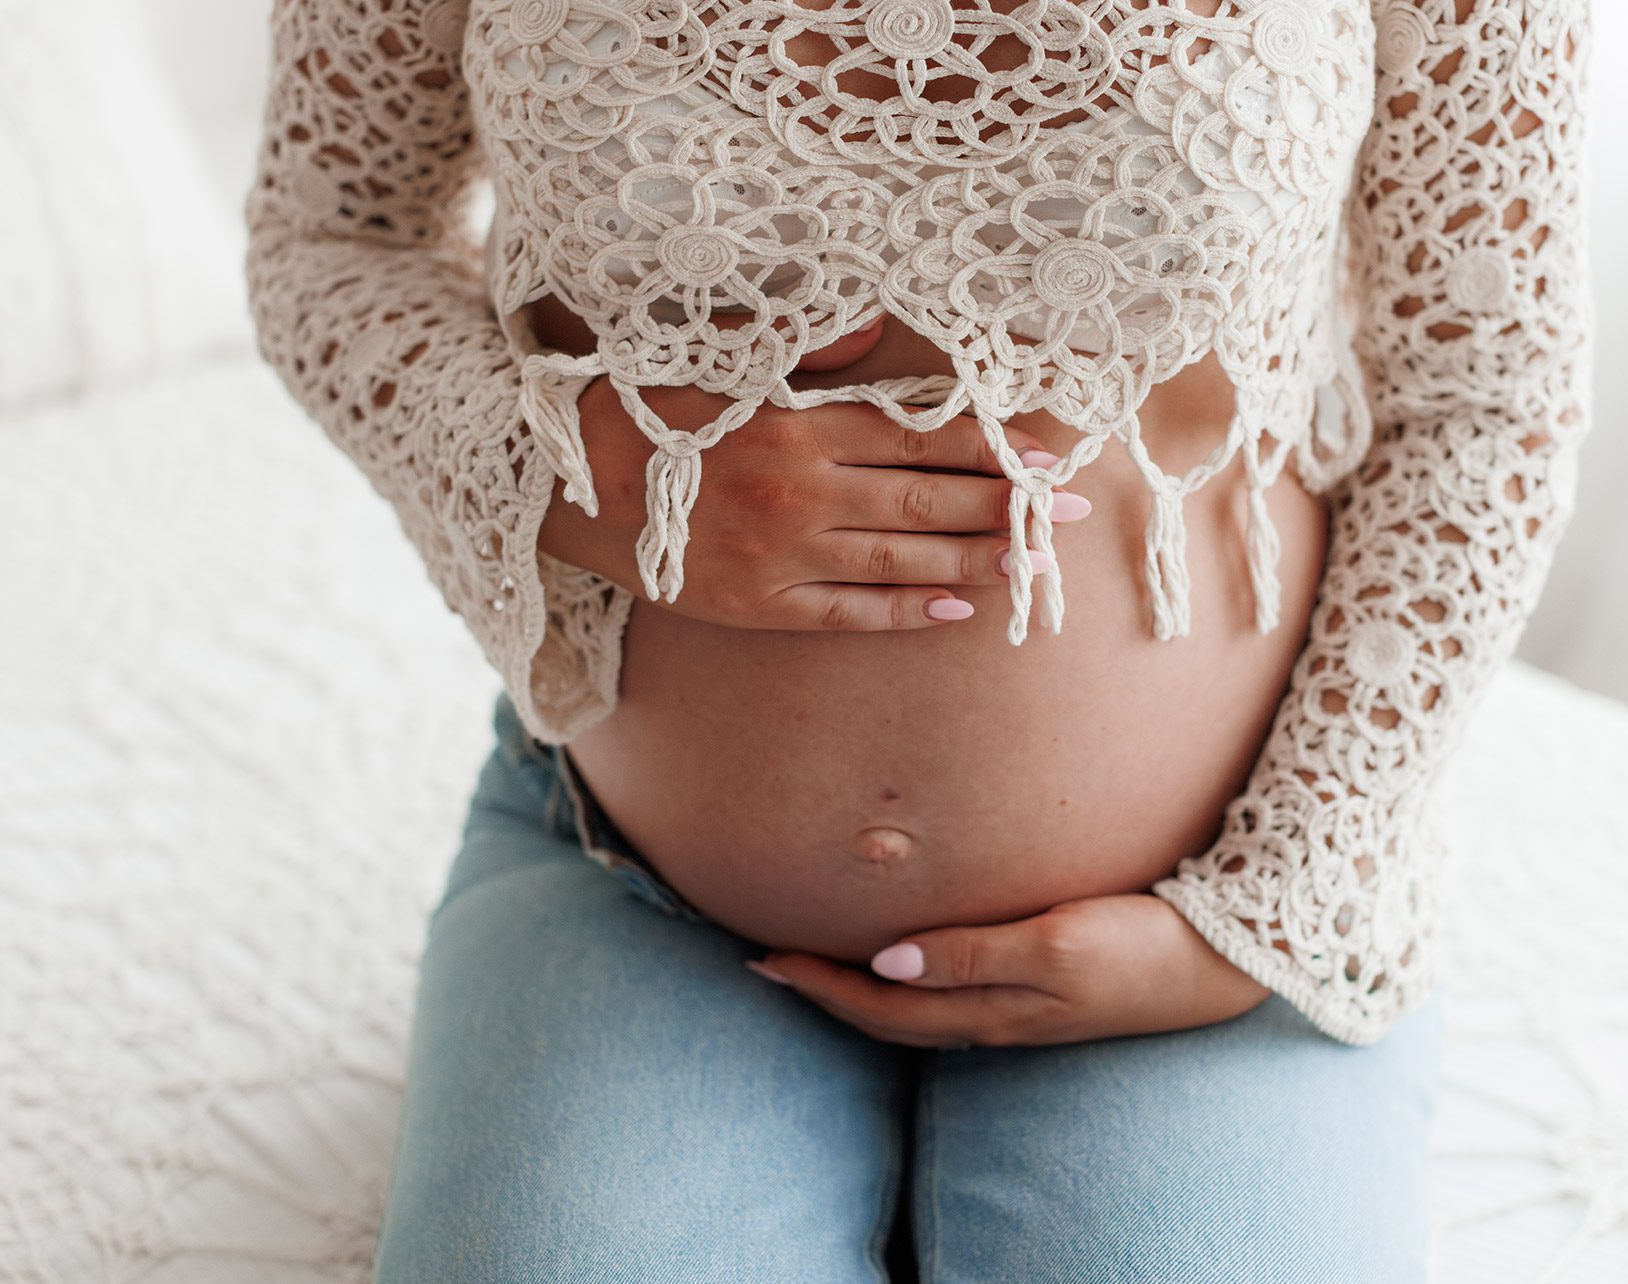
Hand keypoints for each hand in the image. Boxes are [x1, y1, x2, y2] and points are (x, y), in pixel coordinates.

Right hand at [536, 318, 1090, 630]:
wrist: (557, 481)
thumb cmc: (644, 408)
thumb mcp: (721, 358)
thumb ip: (807, 349)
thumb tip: (877, 325)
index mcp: (796, 422)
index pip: (919, 437)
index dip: (990, 449)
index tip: (1047, 459)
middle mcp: (799, 491)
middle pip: (927, 502)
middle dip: (1009, 510)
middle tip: (1071, 519)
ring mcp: (779, 556)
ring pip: (901, 561)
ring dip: (976, 564)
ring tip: (1033, 567)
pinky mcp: (756, 607)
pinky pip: (848, 614)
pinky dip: (906, 612)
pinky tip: (956, 609)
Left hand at [744, 892, 1273, 1047]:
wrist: (1229, 962)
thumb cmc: (1146, 946)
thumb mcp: (1058, 945)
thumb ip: (974, 954)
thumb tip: (886, 962)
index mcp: (993, 1011)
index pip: (882, 1006)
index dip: (820, 985)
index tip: (767, 958)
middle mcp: (999, 1017)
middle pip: (891, 1015)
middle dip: (828, 992)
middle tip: (771, 962)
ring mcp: (1025, 1009)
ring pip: (921, 1009)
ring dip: (865, 990)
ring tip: (824, 962)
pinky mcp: (1049, 989)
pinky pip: (956, 993)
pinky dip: (914, 980)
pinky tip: (912, 954)